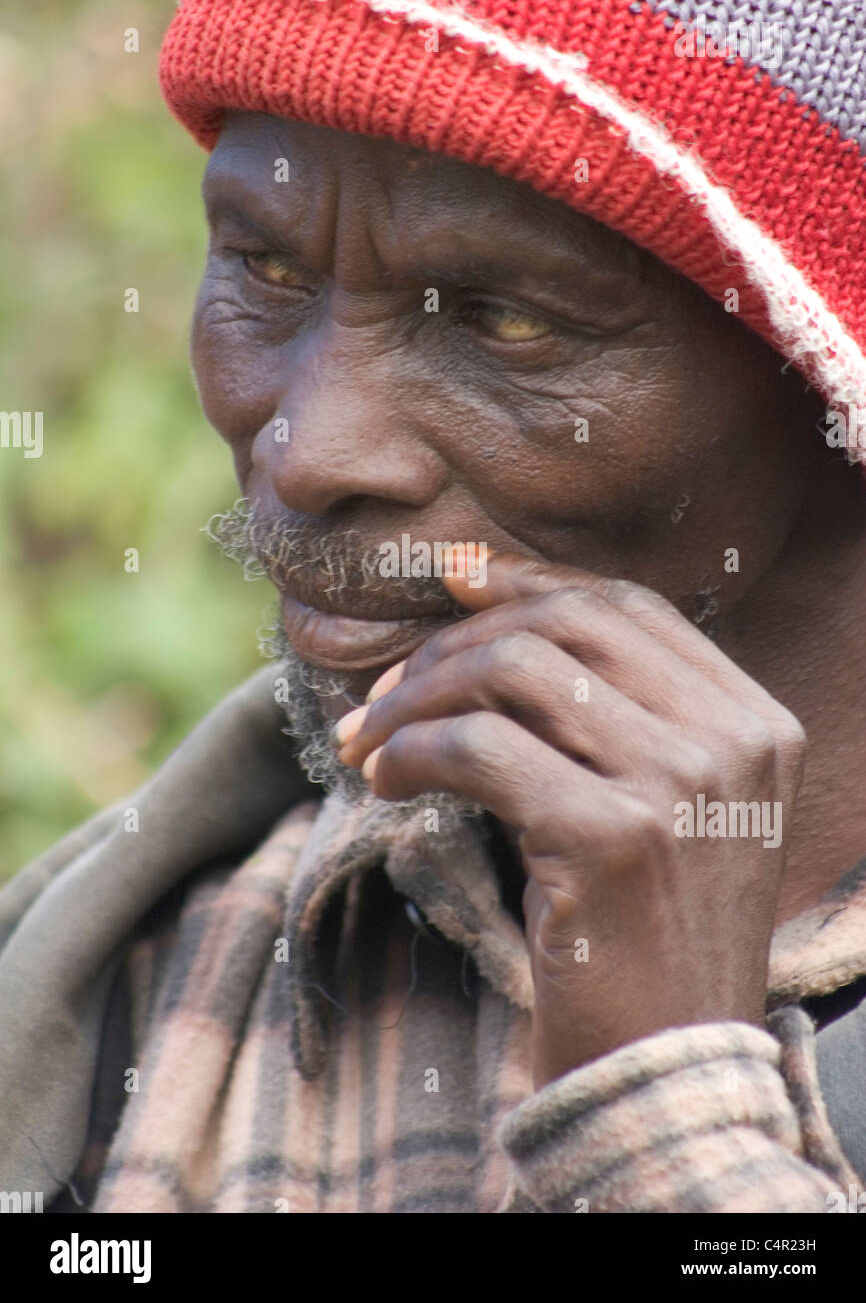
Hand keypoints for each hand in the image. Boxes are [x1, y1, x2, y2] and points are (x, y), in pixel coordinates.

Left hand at [333, 551, 805, 1088]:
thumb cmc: (644, 930)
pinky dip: (411, 753)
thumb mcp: (657, 803)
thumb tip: (473, 583)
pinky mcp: (611, 838)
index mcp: (753, 721)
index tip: (448, 583)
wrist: (666, 1067)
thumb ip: (597, 704)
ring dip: (417, 698)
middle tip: (387, 694)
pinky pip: (477, 751)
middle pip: (567, 624)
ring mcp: (678, 786)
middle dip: (457, 643)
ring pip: (513, 673)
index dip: (527, 583)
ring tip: (370, 744)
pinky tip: (387, 784)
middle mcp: (730, 740)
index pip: (627, 605)